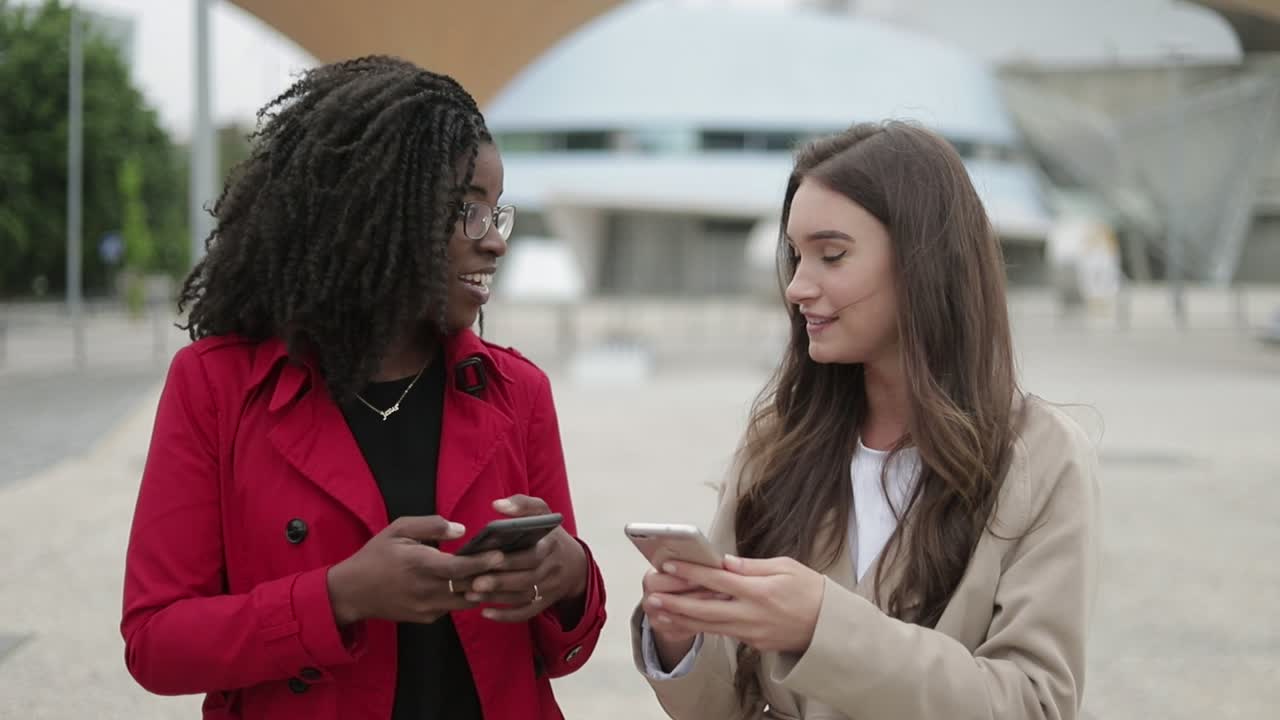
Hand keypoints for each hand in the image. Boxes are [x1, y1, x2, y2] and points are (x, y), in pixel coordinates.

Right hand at [326, 516, 504, 625]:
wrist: (352, 592)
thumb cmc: (376, 555)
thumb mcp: (398, 529)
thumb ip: (431, 526)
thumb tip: (461, 529)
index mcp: (420, 565)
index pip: (459, 567)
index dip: (482, 562)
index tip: (501, 554)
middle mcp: (426, 590)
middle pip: (469, 586)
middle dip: (491, 576)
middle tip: (510, 563)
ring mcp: (427, 608)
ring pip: (466, 601)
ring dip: (481, 589)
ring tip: (496, 573)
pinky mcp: (426, 618)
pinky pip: (452, 607)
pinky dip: (463, 596)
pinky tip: (472, 583)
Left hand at [454, 495, 587, 622]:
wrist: (575, 564)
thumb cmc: (550, 535)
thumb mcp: (543, 513)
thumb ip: (523, 505)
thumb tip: (497, 505)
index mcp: (551, 544)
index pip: (532, 554)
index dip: (511, 559)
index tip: (488, 557)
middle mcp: (552, 568)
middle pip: (526, 578)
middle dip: (499, 581)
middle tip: (473, 582)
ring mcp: (549, 588)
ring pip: (523, 597)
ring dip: (497, 598)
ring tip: (471, 595)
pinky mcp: (544, 603)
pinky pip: (526, 613)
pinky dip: (506, 616)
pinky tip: (485, 613)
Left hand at [644, 555, 824, 653]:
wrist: (829, 628)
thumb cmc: (811, 591)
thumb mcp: (786, 567)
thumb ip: (752, 566)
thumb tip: (725, 562)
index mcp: (760, 591)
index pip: (718, 579)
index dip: (692, 572)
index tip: (671, 566)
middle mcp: (752, 614)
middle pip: (706, 609)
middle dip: (676, 603)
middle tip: (652, 597)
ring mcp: (751, 632)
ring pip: (709, 626)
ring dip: (681, 619)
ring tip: (658, 613)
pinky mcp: (753, 643)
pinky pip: (721, 634)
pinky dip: (700, 628)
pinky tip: (683, 623)